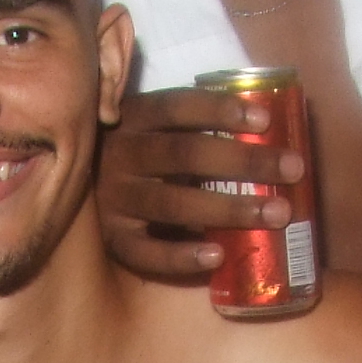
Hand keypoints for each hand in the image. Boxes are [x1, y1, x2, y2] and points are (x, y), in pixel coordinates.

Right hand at [97, 86, 300, 284]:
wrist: (69, 186)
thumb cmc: (136, 156)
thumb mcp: (150, 128)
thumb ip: (191, 125)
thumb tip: (267, 126)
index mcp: (133, 119)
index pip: (177, 107)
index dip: (220, 109)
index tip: (265, 119)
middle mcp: (119, 157)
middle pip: (184, 154)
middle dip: (244, 161)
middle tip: (292, 168)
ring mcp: (113, 200)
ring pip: (172, 204)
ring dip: (228, 209)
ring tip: (275, 214)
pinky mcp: (112, 239)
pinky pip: (146, 253)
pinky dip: (182, 255)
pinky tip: (219, 255)